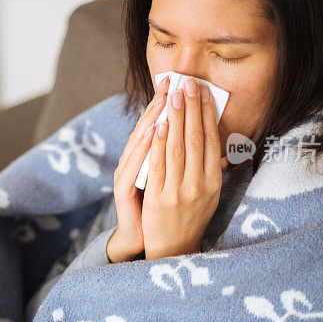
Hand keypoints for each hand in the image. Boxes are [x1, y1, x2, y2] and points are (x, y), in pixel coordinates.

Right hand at [107, 75, 171, 262]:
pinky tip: (153, 130)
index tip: (181, 81)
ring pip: (140, 140)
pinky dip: (144, 146)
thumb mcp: (173, 179)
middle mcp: (134, 161)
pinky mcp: (122, 188)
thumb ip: (178, 156)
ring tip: (165, 98)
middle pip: (148, 126)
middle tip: (173, 81)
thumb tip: (200, 131)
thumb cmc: (161, 209)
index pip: (158, 123)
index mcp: (146, 157)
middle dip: (162, 103)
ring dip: (154, 118)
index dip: (168, 103)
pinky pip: (134, 164)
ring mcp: (126, 173)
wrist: (145, 240)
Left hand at [141, 78, 222, 258]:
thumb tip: (208, 133)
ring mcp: (179, 192)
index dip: (206, 113)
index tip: (202, 91)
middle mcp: (200, 185)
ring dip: (174, 118)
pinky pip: (158, 165)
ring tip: (173, 95)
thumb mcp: (207, 193)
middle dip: (190, 108)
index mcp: (213, 181)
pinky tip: (157, 124)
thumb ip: (208, 166)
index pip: (210, 140)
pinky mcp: (159, 198)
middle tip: (187, 83)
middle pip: (195, 139)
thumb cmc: (190, 216)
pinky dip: (158, 143)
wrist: (174, 250)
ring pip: (177, 147)